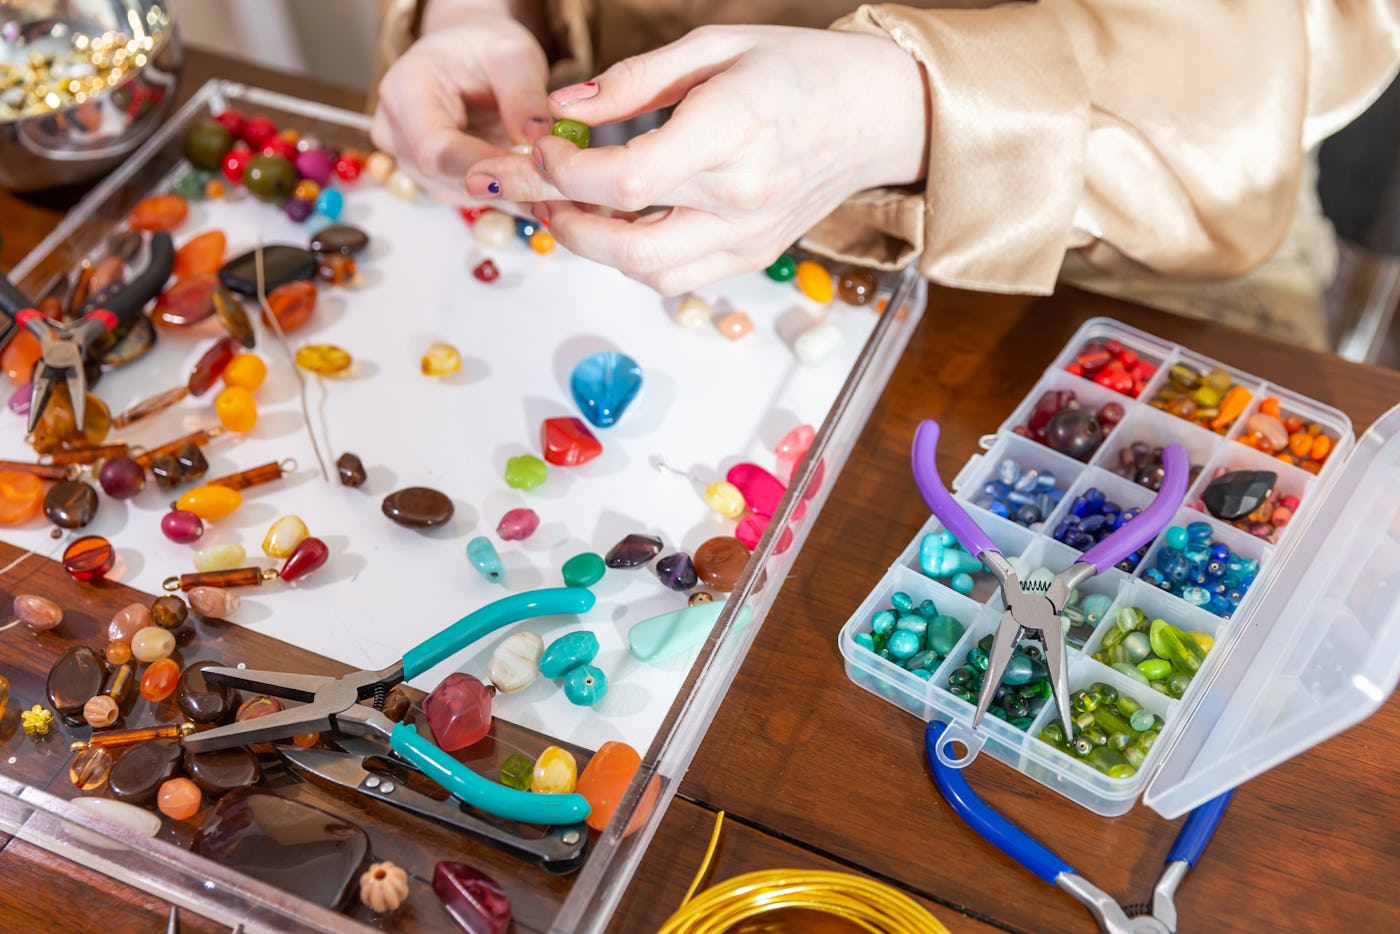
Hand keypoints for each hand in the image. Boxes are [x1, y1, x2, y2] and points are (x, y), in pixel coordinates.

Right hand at [371, 3, 550, 202]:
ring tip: (558, 186)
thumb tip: (536, 138)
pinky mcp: (435, 180)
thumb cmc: (487, 49)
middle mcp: (396, 132)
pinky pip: (475, 198)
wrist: (470, 58)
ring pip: (465, 194)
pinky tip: (544, 192)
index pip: (435, 147)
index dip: (484, 167)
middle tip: (560, 183)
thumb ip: (524, 94)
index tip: (533, 170)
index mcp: (405, 90)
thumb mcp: (513, 55)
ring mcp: (411, 162)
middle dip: (508, 184)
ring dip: (514, 195)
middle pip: (449, 178)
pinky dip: (513, 197)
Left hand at [465, 25, 927, 293]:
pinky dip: (634, 260)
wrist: (875, 113)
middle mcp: (742, 197)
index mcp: (732, 131)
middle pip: (627, 243)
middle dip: (564, 222)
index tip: (541, 148)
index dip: (563, 173)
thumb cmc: (797, 69)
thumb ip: (633, 79)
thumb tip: (563, 108)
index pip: (625, 181)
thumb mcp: (714, 45)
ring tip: (570, 209)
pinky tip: (618, 223)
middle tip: (537, 192)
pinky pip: (677, 279)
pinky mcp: (753, 256)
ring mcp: (750, 236)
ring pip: (648, 272)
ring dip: (594, 248)